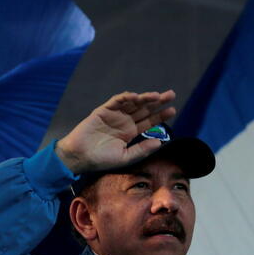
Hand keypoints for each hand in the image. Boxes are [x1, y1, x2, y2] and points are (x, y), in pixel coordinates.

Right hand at [55, 90, 176, 174]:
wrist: (80, 157)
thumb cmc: (102, 160)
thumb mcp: (126, 157)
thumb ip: (142, 149)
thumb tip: (160, 142)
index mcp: (130, 132)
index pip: (149, 121)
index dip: (160, 115)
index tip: (173, 110)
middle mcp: (124, 122)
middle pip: (144, 109)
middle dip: (157, 102)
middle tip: (171, 94)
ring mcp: (114, 115)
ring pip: (132, 103)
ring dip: (144, 98)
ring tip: (157, 96)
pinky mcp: (103, 110)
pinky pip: (116, 101)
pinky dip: (125, 98)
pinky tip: (135, 96)